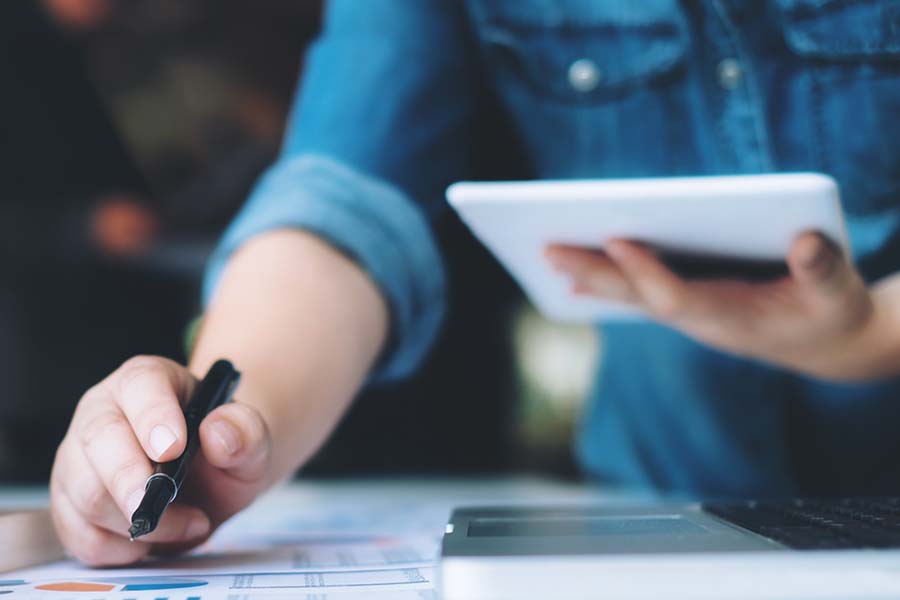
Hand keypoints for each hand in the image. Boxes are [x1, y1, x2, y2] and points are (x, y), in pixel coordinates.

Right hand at [50, 356, 272, 565]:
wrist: (212, 479)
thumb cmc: (225, 449)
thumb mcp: (251, 438)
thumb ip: (246, 430)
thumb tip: (217, 434)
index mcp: (146, 381)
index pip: (140, 385)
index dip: (153, 415)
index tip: (173, 449)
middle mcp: (102, 411)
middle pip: (98, 440)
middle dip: (127, 479)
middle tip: (156, 508)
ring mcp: (78, 457)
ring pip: (85, 492)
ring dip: (137, 521)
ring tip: (189, 522)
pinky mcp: (68, 502)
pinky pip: (78, 533)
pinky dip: (118, 549)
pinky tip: (155, 540)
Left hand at [546, 231, 887, 380]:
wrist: (826, 347)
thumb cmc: (832, 314)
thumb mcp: (839, 294)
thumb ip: (824, 270)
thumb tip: (807, 243)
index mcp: (731, 317)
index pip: (678, 296)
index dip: (647, 271)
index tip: (616, 239)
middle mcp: (700, 319)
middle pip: (639, 295)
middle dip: (594, 272)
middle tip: (548, 249)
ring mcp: (691, 315)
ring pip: (633, 295)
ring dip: (590, 277)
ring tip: (549, 257)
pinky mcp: (690, 306)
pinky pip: (640, 294)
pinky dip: (608, 284)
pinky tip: (575, 281)